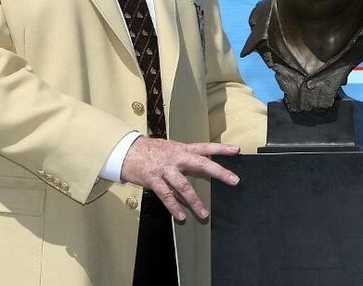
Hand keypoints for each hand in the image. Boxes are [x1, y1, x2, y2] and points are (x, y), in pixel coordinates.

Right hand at [120, 136, 240, 221]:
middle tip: (233, 180)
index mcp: (181, 149)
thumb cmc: (150, 152)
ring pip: (183, 184)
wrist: (126, 151)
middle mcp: (175, 157)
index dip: (220, 148)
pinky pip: (165, 195)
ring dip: (194, 200)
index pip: (204, 147)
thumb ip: (184, 160)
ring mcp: (164, 168)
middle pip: (200, 163)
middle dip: (218, 172)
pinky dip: (173, 206)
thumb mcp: (170, 150)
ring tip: (204, 213)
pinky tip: (181, 216)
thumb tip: (201, 168)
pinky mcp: (153, 179)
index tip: (236, 150)